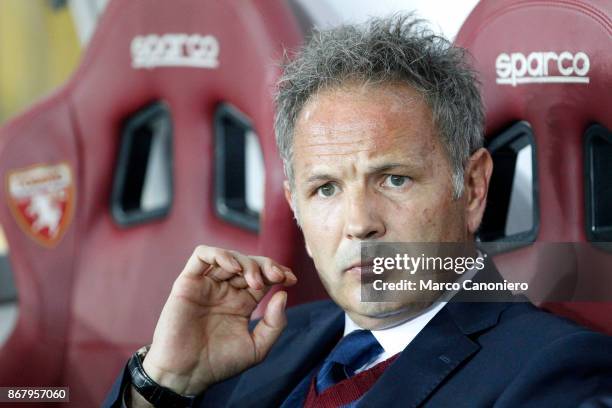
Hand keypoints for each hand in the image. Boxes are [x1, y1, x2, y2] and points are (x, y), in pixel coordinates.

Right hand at [139, 245, 296, 396]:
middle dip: (267, 265)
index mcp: (243, 302)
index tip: (291, 279)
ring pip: (229, 256)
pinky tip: (233, 267)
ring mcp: (207, 285)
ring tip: (255, 281)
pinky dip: (219, 254)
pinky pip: (201, 256)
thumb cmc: (219, 364)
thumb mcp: (256, 348)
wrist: (186, 376)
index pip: (263, 276)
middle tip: (277, 276)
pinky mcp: (187, 283)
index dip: (279, 272)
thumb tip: (283, 294)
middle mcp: (226, 290)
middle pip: (249, 263)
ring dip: (247, 263)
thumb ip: (274, 323)